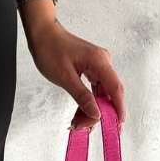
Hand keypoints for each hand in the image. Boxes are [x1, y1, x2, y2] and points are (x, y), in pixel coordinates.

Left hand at [25, 18, 126, 132]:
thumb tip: (96, 113)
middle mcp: (102, 62)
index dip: (118, 109)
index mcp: (99, 61)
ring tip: (79, 123)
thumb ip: (82, 96)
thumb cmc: (50, 48)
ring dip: (93, 108)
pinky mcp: (91, 67)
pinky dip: (89, 100)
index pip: (115, 89)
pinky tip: (81, 112)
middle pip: (109, 93)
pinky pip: (94, 87)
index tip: (116, 126)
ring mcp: (97, 65)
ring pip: (101, 92)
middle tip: (86, 128)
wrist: (41, 32)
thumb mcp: (64, 77)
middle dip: (101, 113)